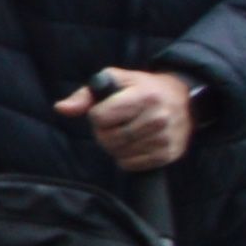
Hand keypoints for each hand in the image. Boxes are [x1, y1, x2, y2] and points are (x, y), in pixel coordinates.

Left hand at [59, 64, 198, 170]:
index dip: (96, 115)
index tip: (106, 110)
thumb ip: (85, 95)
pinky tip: (135, 144)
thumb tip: (61, 108)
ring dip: (115, 146)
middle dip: (104, 133)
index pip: (100, 117)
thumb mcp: (116, 81)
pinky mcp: (168, 154)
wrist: (184, 100)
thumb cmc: (142, 89)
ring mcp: (165, 137)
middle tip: (115, 124)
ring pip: (119, 153)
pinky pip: (132, 165)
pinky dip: (127, 158)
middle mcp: (158, 117)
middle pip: (108, 138)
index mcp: (144, 96)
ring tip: (127, 132)